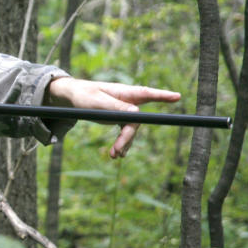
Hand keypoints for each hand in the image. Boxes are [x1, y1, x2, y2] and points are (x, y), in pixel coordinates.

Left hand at [46, 76, 181, 158]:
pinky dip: (121, 143)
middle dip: (128, 137)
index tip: (177, 96)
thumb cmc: (83, 95)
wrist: (71, 98)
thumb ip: (116, 107)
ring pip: (130, 129)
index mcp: (123, 92)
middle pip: (135, 121)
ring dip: (124, 143)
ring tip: (114, 156)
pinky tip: (115, 154)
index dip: (162, 96)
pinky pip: (124, 133)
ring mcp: (122, 110)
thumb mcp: (97, 101)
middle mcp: (126, 101)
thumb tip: (136, 112)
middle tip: (117, 151)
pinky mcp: (117, 118)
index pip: (146, 93)